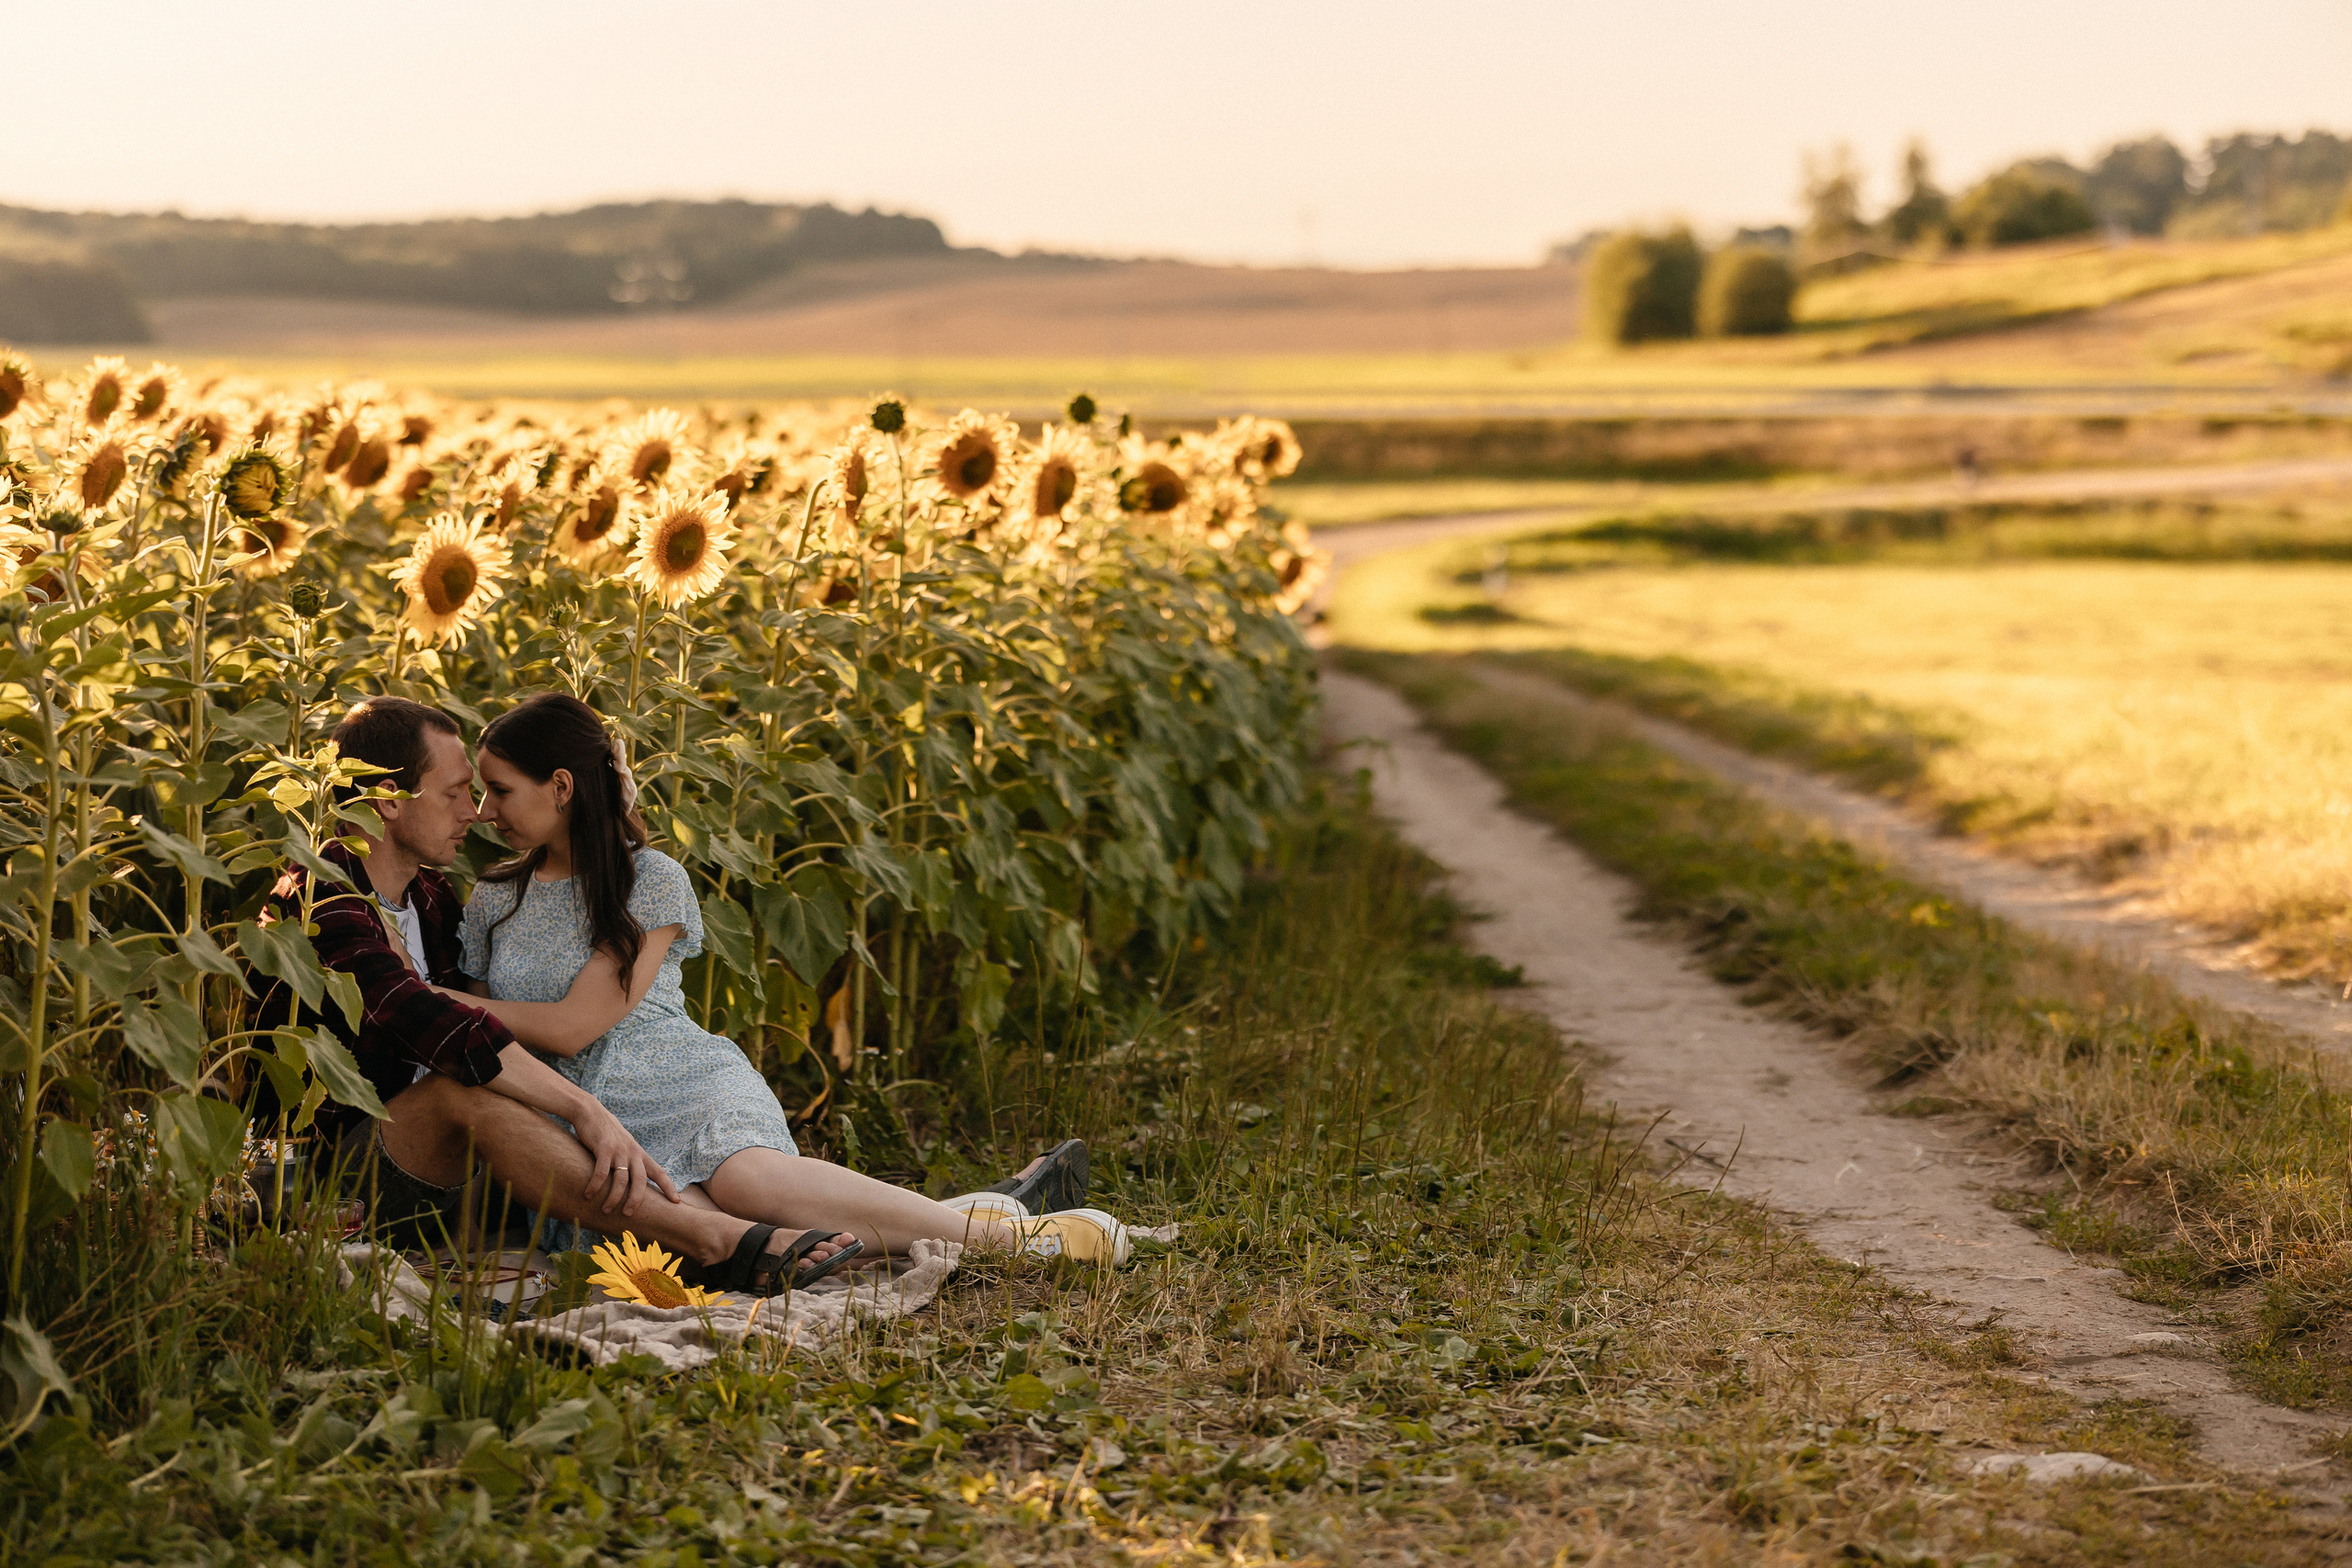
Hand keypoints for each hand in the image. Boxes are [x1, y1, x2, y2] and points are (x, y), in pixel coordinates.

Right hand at [573, 1101, 679, 1216]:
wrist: (592, 1112)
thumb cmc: (608, 1133)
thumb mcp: (625, 1146)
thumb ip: (630, 1161)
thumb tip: (632, 1182)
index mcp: (640, 1154)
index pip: (659, 1172)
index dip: (669, 1187)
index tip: (677, 1202)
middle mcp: (632, 1153)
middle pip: (640, 1180)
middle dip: (637, 1199)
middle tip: (628, 1214)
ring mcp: (619, 1150)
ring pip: (621, 1179)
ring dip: (613, 1197)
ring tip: (606, 1210)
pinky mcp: (603, 1148)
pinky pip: (601, 1172)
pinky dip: (595, 1185)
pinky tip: (588, 1195)